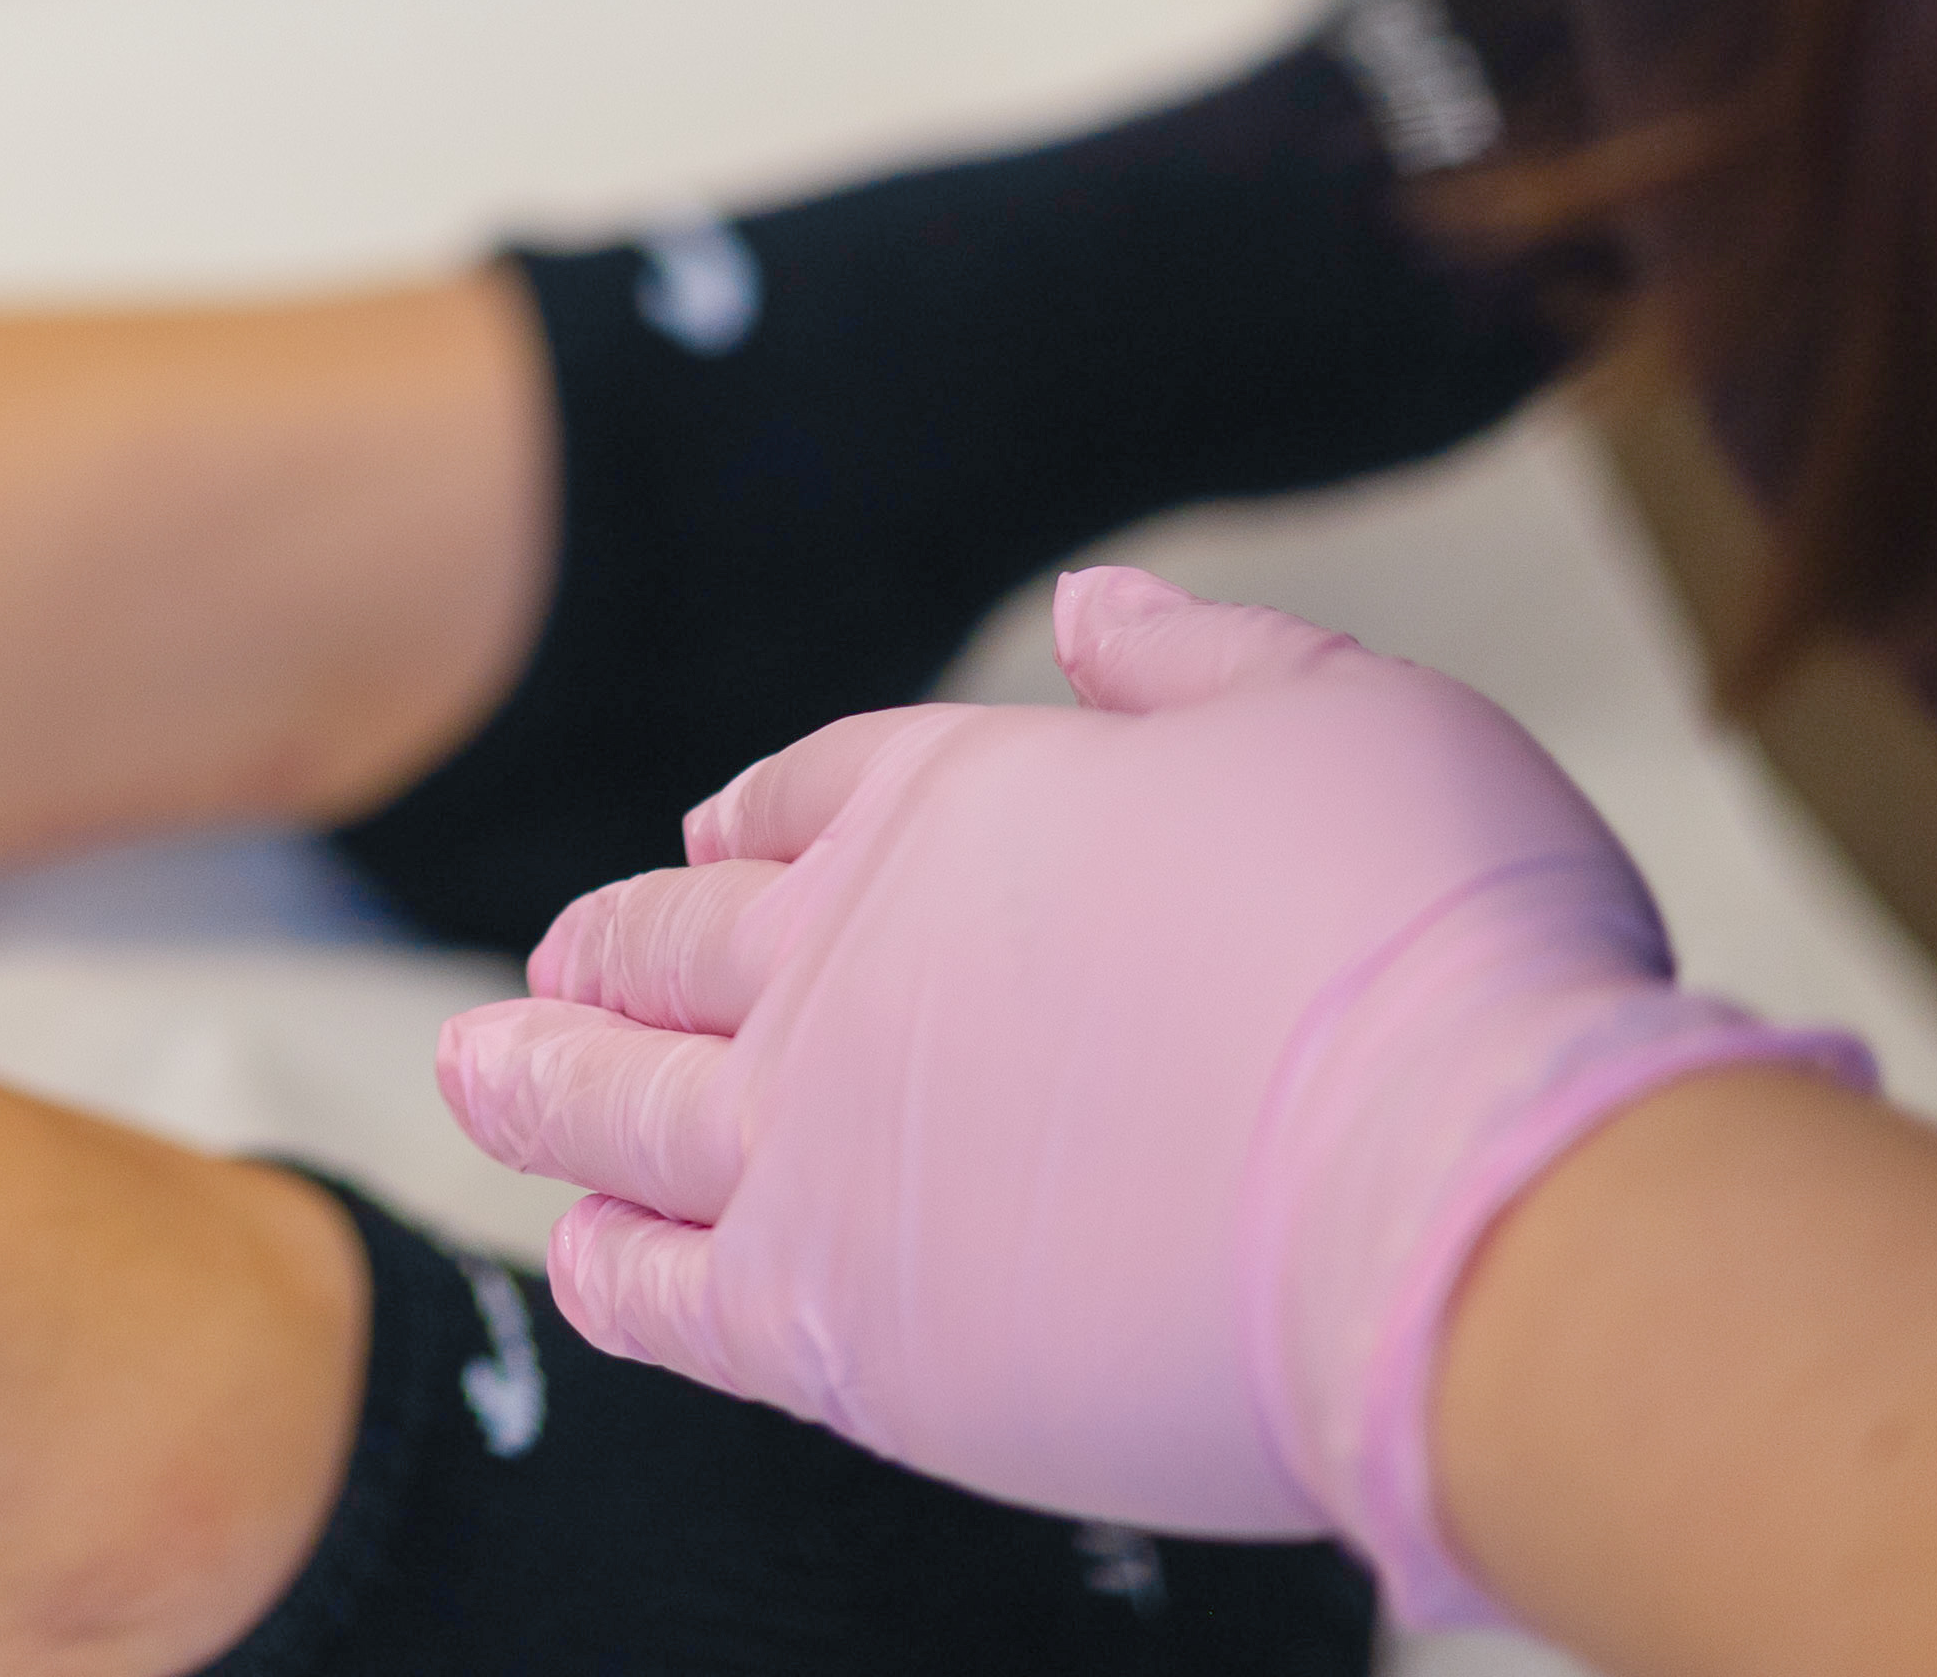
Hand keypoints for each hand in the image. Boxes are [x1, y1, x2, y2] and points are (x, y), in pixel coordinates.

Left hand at [431, 564, 1866, 1626]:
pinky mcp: (840, 1328)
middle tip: (547, 973)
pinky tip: (584, 1259)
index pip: (814, 799)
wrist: (1453, 1194)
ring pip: (623, 1104)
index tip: (710, 840)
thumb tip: (1094, 610)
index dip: (758, 820)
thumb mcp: (1345, 713)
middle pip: (681, 945)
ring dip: (542, 1083)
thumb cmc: (1439, 957)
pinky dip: (611, 1267)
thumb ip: (1201, 662)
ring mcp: (824, 1147)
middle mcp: (855, 962)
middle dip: (608, 952)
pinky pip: (669, 1293)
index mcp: (962, 803)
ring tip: (483, 1074)